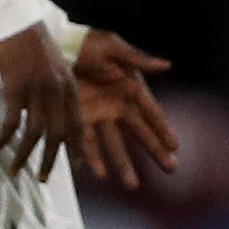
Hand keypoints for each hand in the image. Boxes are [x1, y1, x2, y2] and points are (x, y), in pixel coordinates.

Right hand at [0, 20, 83, 181]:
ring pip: (35, 132)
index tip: (76, 166)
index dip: (77, 147)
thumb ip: (60, 91)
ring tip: (15, 170)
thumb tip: (56, 114)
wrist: (19, 23)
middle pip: (58, 134)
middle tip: (42, 178)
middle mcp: (57, 92)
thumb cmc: (36, 45)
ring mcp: (37, 91)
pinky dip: (4, 136)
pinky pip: (12, 120)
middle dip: (51, 160)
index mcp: (70, 88)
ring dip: (25, 155)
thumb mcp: (57, 68)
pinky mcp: (16, 88)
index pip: (77, 124)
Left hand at [71, 29, 180, 191]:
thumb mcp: (113, 47)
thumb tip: (168, 65)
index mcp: (129, 88)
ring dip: (123, 165)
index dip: (163, 129)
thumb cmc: (86, 43)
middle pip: (139, 133)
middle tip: (171, 169)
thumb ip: (138, 58)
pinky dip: (92, 158)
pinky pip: (85, 142)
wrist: (53, 45)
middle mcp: (116, 105)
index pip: (151, 113)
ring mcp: (96, 115)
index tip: (175, 146)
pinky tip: (100, 174)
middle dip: (154, 152)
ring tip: (132, 185)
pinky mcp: (76, 120)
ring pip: (114, 145)